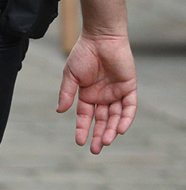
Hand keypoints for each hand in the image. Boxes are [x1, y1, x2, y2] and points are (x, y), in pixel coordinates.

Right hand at [57, 32, 136, 153]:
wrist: (100, 38)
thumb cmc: (83, 54)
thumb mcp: (71, 75)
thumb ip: (67, 93)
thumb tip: (60, 111)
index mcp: (87, 94)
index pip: (85, 116)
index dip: (82, 128)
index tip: (79, 142)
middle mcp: (102, 96)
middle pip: (102, 121)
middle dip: (99, 135)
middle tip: (96, 150)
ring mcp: (116, 93)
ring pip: (116, 117)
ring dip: (112, 130)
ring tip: (107, 141)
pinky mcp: (129, 88)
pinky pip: (129, 107)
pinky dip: (126, 118)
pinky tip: (120, 128)